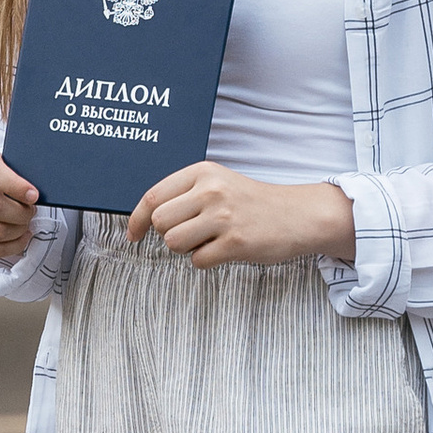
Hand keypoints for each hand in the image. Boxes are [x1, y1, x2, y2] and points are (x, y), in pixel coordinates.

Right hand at [0, 146, 41, 261]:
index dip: (14, 185)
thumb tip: (49, 179)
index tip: (34, 194)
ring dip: (18, 230)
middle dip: (20, 213)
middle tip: (31, 210)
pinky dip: (11, 246)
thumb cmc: (7, 176)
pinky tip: (21, 236)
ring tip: (25, 222)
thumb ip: (26, 168)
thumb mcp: (15, 163)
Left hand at [128, 163, 357, 269]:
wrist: (297, 215)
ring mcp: (223, 216)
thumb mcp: (218, 183)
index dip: (137, 220)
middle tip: (192, 233)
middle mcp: (211, 190)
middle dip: (169, 234)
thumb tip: (145, 218)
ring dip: (188, 248)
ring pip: (174, 243)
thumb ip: (185, 194)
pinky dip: (207, 261)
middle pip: (160, 222)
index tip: (134, 235)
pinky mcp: (235, 242)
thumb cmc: (252, 202)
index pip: (153, 197)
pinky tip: (226, 249)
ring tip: (211, 239)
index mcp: (202, 172)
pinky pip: (198, 261)